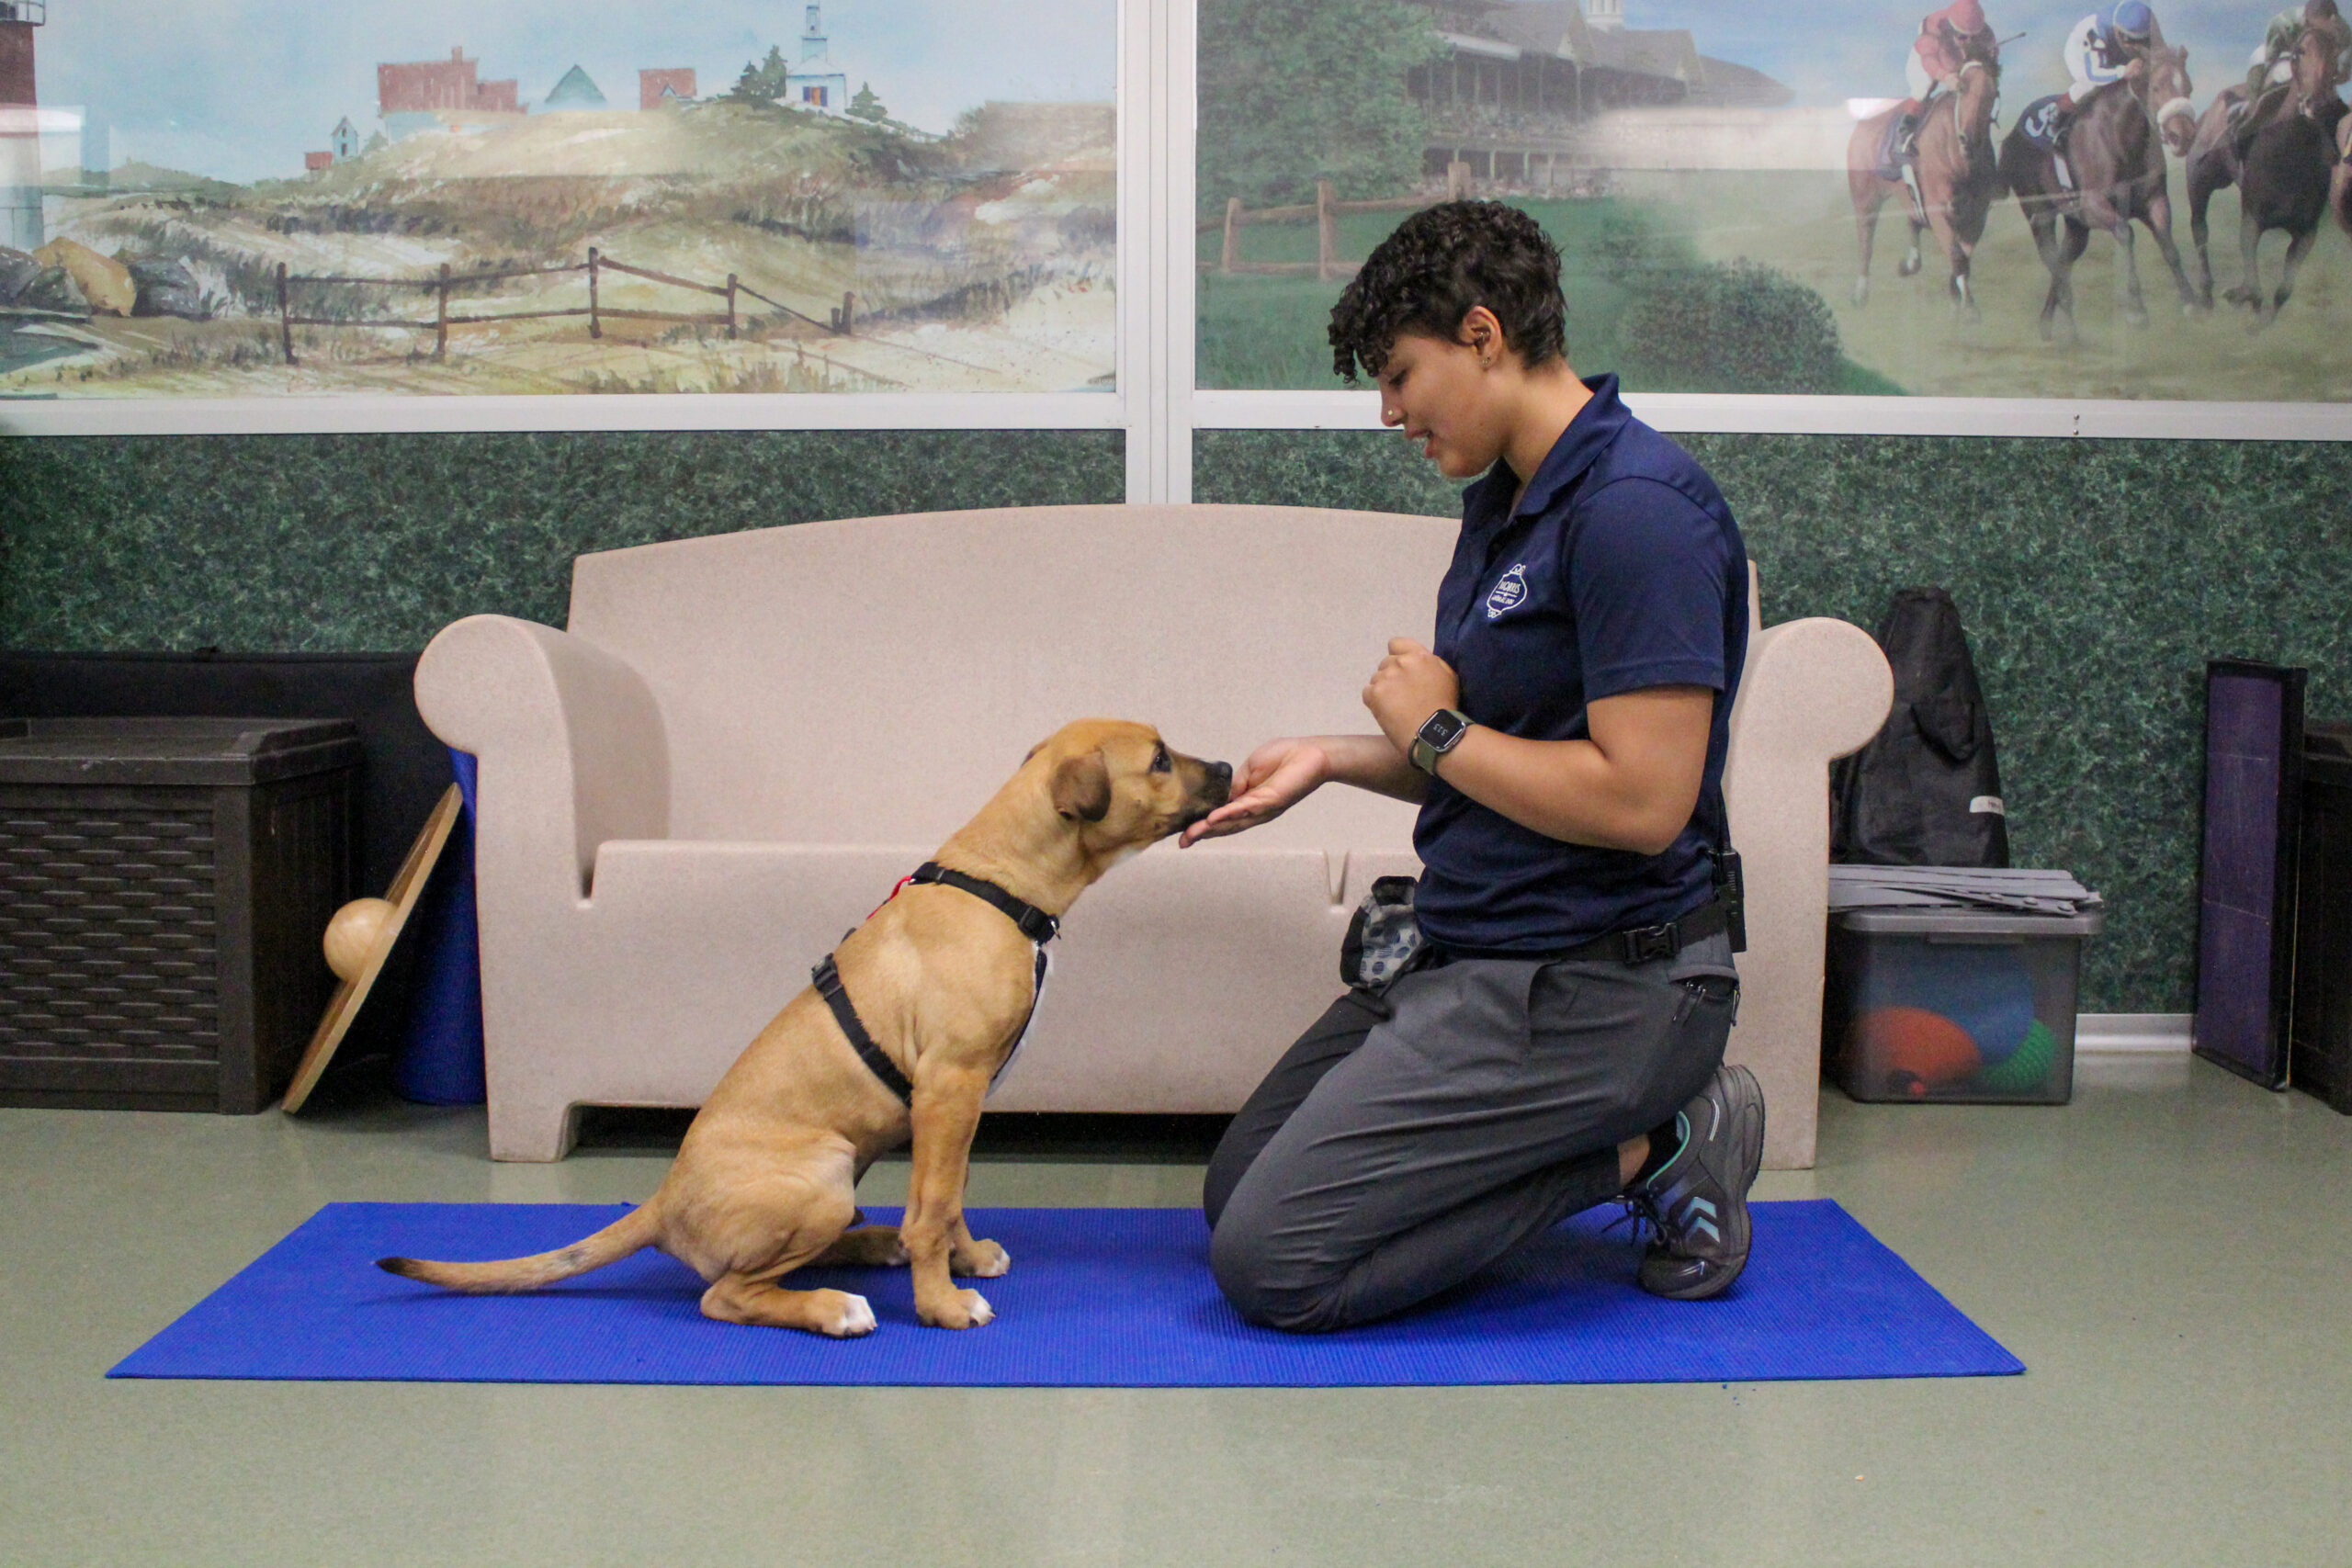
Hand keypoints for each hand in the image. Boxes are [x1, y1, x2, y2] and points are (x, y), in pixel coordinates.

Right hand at [1178, 737, 1327, 845]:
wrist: (1310, 753)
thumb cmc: (1284, 757)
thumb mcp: (1249, 769)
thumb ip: (1235, 784)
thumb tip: (1219, 797)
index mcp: (1248, 803)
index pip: (1222, 817)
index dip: (1204, 825)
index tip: (1184, 833)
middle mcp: (1254, 811)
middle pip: (1225, 826)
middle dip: (1202, 834)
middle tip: (1182, 842)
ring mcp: (1263, 808)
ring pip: (1233, 822)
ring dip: (1210, 829)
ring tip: (1191, 835)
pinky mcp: (1271, 801)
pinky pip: (1246, 809)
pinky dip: (1228, 815)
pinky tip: (1212, 819)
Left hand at [1362, 638, 1460, 756]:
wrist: (1434, 732)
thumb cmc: (1445, 707)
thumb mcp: (1448, 676)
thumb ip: (1430, 663)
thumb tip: (1416, 659)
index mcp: (1419, 656)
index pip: (1396, 643)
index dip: (1397, 655)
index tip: (1402, 670)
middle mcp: (1400, 663)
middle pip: (1386, 663)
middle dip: (1392, 676)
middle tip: (1403, 695)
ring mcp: (1386, 678)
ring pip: (1376, 679)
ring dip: (1384, 690)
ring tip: (1397, 707)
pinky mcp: (1375, 694)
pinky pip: (1367, 692)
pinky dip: (1374, 702)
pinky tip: (1387, 712)